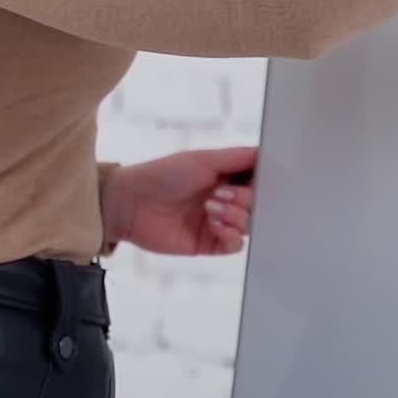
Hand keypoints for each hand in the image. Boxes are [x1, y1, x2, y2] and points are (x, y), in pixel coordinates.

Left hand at [102, 146, 256, 256]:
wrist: (132, 204)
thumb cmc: (163, 175)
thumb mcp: (203, 159)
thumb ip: (236, 157)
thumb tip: (264, 152)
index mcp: (225, 176)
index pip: (257, 180)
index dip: (262, 181)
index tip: (260, 180)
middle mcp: (225, 198)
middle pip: (257, 204)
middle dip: (245, 198)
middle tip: (222, 193)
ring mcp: (218, 221)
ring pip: (249, 225)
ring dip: (235, 215)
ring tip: (211, 207)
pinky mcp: (209, 244)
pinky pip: (235, 245)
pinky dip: (230, 234)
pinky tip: (213, 225)